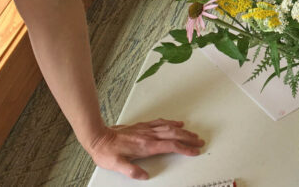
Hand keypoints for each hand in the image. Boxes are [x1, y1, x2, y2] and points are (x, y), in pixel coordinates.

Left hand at [87, 118, 204, 179]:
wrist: (99, 137)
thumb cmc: (107, 151)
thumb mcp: (117, 165)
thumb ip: (132, 170)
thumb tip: (145, 176)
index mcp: (146, 146)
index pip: (171, 146)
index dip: (184, 149)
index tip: (194, 151)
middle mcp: (148, 136)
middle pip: (174, 135)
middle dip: (189, 138)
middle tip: (199, 142)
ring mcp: (146, 130)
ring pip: (169, 128)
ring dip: (183, 130)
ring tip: (193, 134)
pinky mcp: (142, 126)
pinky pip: (160, 123)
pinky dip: (171, 123)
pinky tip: (175, 123)